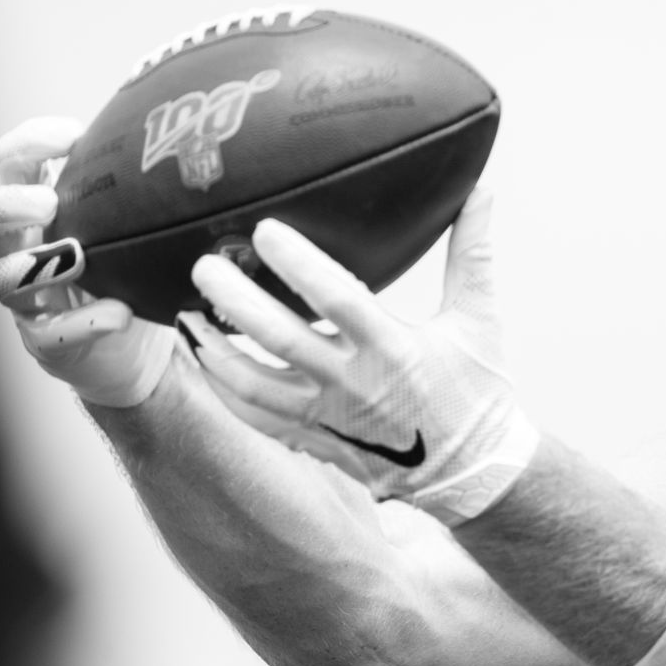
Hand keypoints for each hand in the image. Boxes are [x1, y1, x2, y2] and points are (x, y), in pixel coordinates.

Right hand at [0, 117, 175, 407]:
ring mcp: (30, 299)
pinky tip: (118, 313)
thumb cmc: (133, 270)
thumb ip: (142, 186)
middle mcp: (23, 250)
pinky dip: (84, 322)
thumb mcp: (135, 221)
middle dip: (7, 204)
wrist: (139, 347)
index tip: (73, 135)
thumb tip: (195, 128)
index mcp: (41, 209)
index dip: (30, 142)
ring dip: (33, 265)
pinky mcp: (50, 343)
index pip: (11, 161)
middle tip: (50, 203)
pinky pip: (50, 335)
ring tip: (76, 258)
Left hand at [187, 190, 539, 524]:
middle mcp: (355, 386)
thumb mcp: (479, 319)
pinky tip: (206, 361)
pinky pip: (256, 418)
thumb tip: (480, 192)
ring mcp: (329, 419)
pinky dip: (223, 390)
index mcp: (396, 350)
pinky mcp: (315, 441)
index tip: (266, 230)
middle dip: (234, 300)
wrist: (474, 473)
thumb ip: (472, 253)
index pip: (338, 299)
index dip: (298, 264)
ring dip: (213, 348)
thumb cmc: (477, 391)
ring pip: (253, 385)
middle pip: (280, 339)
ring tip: (186, 311)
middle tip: (204, 265)